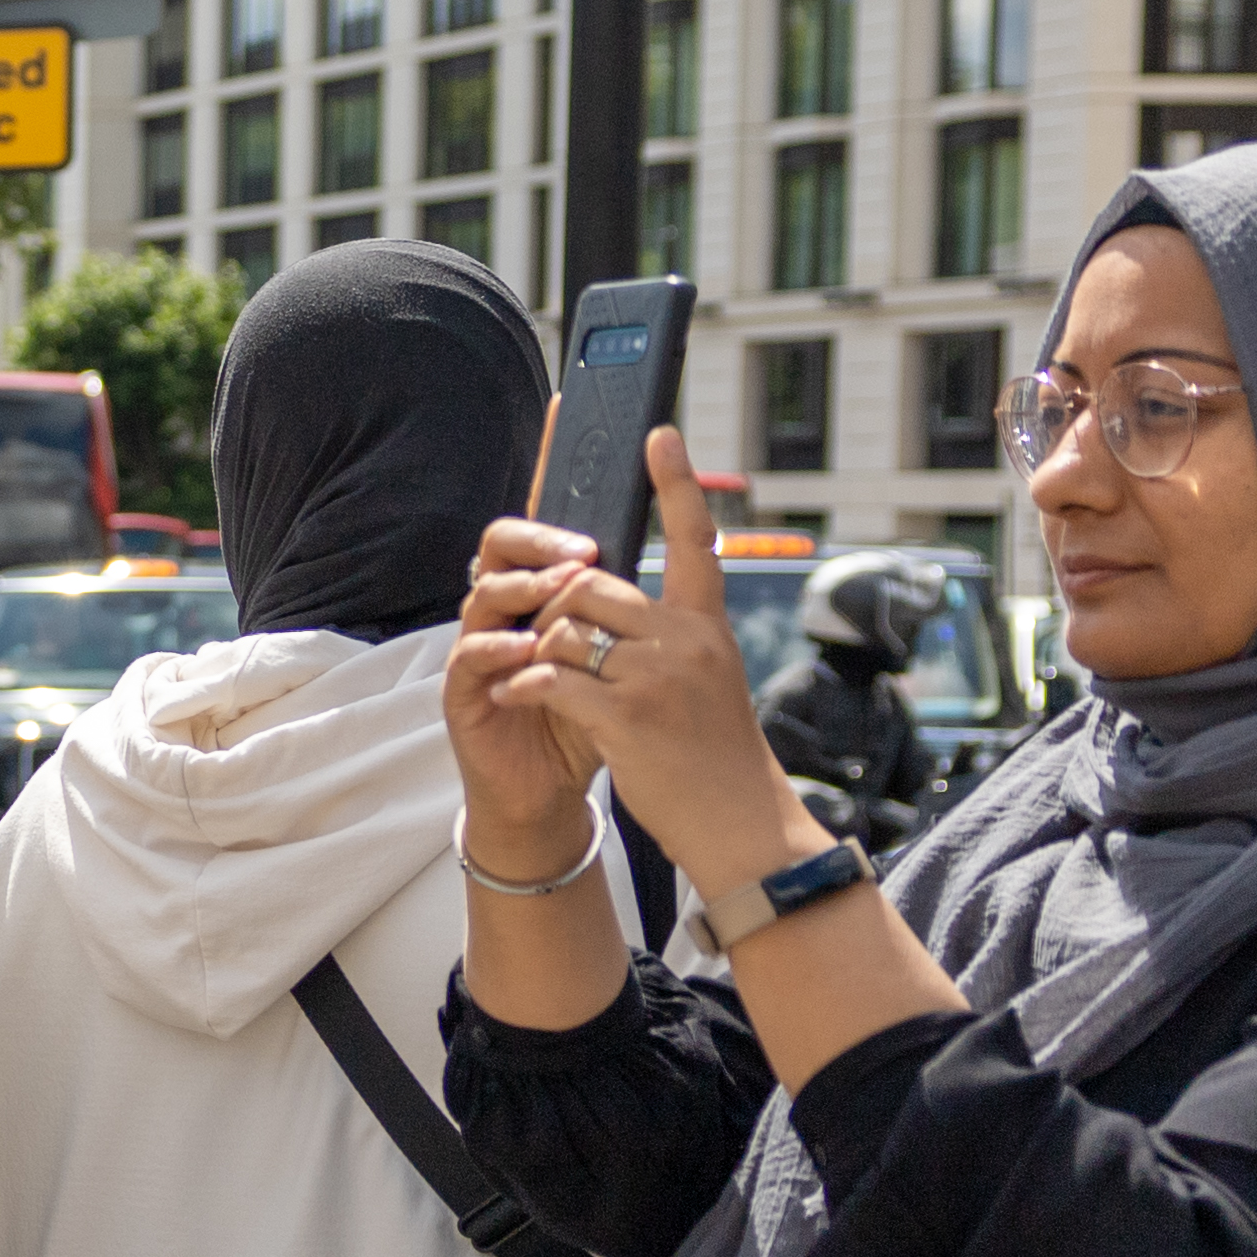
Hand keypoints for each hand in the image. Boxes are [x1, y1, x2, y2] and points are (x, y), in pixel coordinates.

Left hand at [459, 431, 815, 892]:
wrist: (739, 824)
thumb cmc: (714, 757)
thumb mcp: (707, 682)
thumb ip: (671, 640)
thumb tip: (612, 607)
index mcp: (707, 627)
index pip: (696, 539)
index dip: (676, 483)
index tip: (658, 432)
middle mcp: (687, 641)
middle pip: (594, 585)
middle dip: (555, 609)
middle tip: (541, 642)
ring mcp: (658, 678)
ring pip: (566, 629)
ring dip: (535, 651)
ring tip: (527, 678)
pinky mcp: (627, 717)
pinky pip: (553, 679)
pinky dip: (525, 686)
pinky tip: (517, 698)